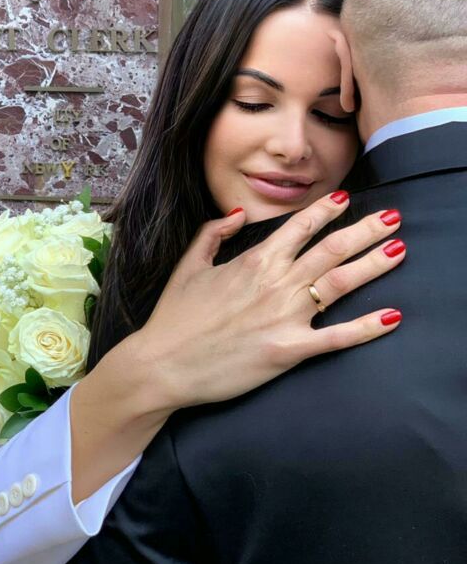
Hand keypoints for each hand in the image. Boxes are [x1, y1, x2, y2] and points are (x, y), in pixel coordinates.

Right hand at [134, 192, 404, 409]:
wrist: (163, 364)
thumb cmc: (174, 317)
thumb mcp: (189, 265)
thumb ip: (214, 233)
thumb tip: (240, 213)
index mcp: (253, 261)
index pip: (300, 226)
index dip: (327, 210)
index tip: (347, 198)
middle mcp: (275, 283)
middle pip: (331, 248)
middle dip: (366, 230)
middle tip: (394, 217)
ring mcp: (285, 317)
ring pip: (340, 283)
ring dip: (374, 264)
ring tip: (400, 249)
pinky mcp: (288, 351)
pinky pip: (336, 337)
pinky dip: (367, 327)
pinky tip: (392, 316)